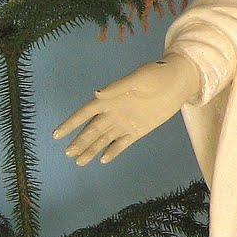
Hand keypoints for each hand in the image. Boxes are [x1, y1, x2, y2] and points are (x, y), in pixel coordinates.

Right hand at [53, 55, 208, 165]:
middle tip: (68, 154)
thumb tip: (96, 94)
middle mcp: (115, 112)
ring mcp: (126, 122)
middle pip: (93, 129)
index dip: (71, 123)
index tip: (57, 135)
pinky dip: (113, 151)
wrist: (178, 81)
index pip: (86, 113)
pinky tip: (103, 160)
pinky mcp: (139, 130)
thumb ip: (118, 87)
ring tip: (79, 162)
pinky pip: (123, 143)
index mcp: (111, 99)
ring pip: (105, 139)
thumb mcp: (138, 78)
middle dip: (80, 141)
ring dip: (92, 149)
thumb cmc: (157, 74)